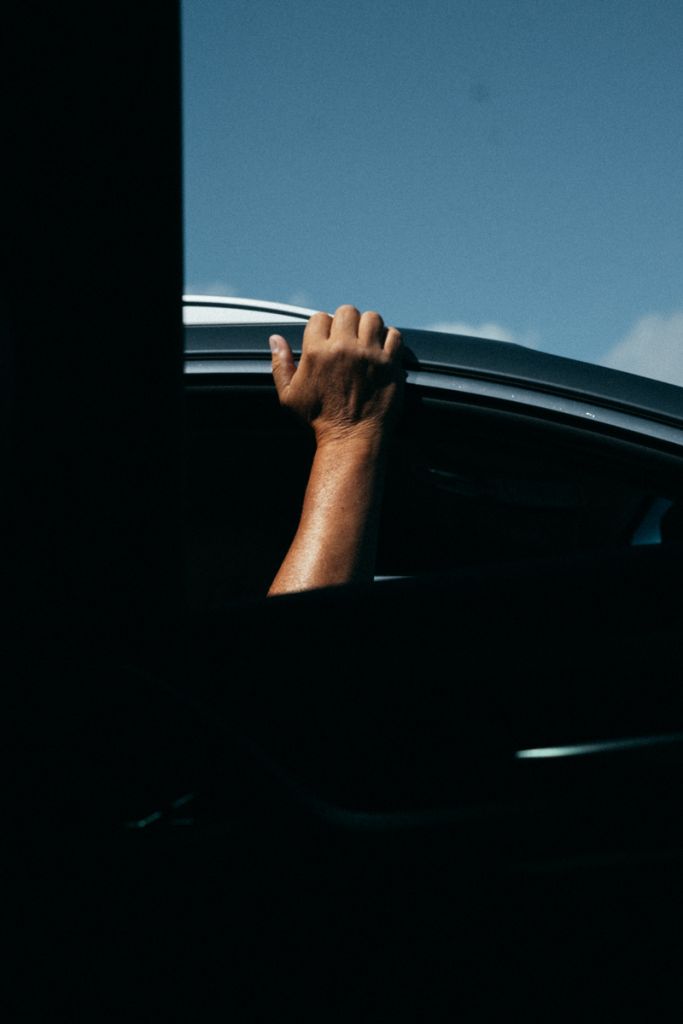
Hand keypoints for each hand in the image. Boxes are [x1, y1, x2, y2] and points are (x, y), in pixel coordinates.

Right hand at [269, 304, 403, 448]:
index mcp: (317, 352)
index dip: (323, 328)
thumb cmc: (319, 420)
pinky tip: (382, 350)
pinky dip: (389, 339)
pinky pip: (394, 335)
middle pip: (347, 311)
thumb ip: (280, 365)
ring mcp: (369, 354)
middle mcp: (343, 348)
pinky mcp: (390, 363)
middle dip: (346, 323)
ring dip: (369, 327)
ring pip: (372, 318)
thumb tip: (275, 339)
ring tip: (366, 341)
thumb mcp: (290, 395)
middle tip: (348, 339)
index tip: (327, 341)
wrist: (351, 439)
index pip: (320, 318)